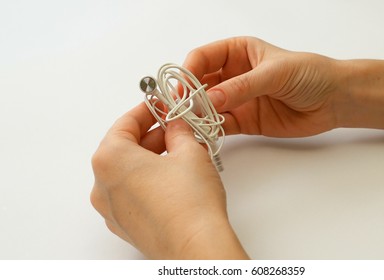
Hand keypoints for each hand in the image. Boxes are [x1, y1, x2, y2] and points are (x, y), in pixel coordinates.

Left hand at [91, 103, 247, 258]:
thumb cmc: (189, 202)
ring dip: (150, 159)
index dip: (146, 110)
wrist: (196, 247)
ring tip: (179, 153)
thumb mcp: (189, 151)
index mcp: (110, 160)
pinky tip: (173, 178)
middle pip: (123, 149)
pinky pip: (132, 194)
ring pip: (128, 173)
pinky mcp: (126, 226)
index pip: (124, 124)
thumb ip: (179, 131)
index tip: (161, 105)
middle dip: (151, 136)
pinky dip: (148, 181)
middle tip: (176, 128)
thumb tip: (176, 125)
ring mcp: (112, 210)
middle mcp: (102, 186)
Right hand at [183, 36, 341, 136]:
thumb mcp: (275, 73)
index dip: (189, 72)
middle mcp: (233, 75)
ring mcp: (237, 99)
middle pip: (200, 84)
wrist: (334, 100)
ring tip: (188, 125)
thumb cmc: (309, 74)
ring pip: (207, 106)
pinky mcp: (245, 121)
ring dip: (197, 115)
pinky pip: (221, 126)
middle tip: (181, 110)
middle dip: (188, 96)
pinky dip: (211, 130)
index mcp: (237, 52)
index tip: (183, 89)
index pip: (203, 58)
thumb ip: (242, 86)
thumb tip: (210, 99)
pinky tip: (204, 134)